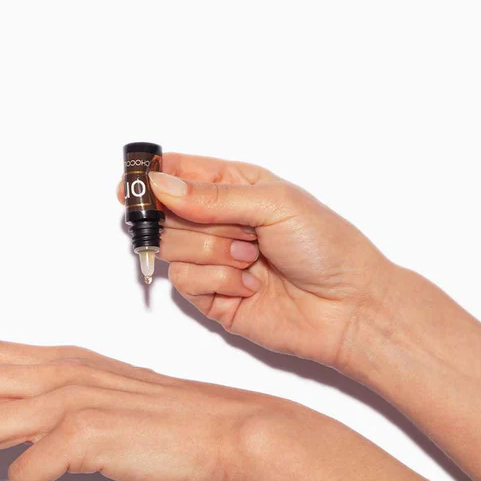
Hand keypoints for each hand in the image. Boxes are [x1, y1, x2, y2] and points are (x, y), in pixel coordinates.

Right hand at [118, 153, 391, 369]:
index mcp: (235, 187)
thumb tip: (162, 185)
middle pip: (165, 212)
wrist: (348, 307)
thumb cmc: (327, 247)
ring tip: (252, 258)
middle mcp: (219, 222)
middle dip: (193, 220)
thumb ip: (213, 196)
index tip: (131, 186)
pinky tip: (251, 285)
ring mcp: (214, 261)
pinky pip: (186, 282)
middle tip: (231, 228)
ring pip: (172, 247)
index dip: (151, 178)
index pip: (178, 173)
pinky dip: (219, 281)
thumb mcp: (274, 203)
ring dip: (213, 251)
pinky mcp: (212, 298)